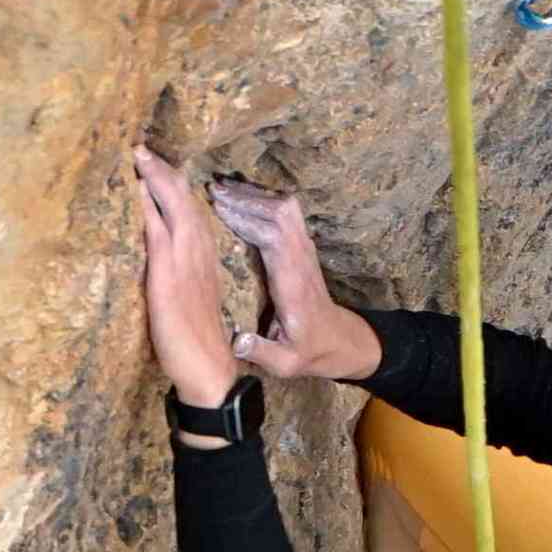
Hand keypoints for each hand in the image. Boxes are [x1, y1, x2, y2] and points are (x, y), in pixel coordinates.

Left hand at [134, 148, 237, 409]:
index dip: (174, 190)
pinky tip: (139, 187)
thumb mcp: (191, 301)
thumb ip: (182, 277)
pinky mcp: (168, 276)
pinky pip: (158, 231)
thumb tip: (166, 261)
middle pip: (183, 203)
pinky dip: (150, 206)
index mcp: (205, 261)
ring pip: (173, 209)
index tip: (159, 166)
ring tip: (141, 155)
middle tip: (144, 148)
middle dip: (164, 173)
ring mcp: (184, 263)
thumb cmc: (200, 345)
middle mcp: (198, 255)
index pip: (190, 214)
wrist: (211, 372)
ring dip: (156, 180)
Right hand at [209, 177, 382, 385]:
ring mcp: (306, 250)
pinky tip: (240, 198)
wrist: (338, 340)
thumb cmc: (308, 351)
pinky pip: (287, 213)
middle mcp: (302, 260)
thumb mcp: (286, 363)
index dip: (248, 220)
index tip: (219, 209)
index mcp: (294, 285)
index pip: (275, 240)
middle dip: (248, 199)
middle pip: (281, 214)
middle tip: (212, 191)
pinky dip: (264, 200)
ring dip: (255, 196)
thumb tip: (237, 340)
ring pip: (286, 208)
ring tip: (221, 189)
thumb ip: (262, 353)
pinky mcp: (303, 247)